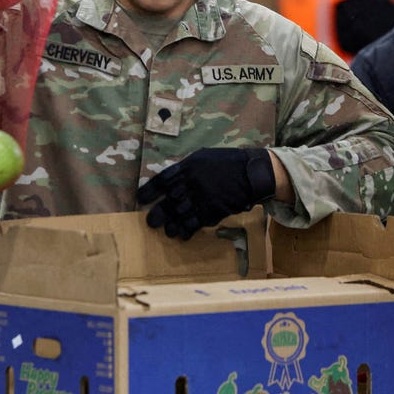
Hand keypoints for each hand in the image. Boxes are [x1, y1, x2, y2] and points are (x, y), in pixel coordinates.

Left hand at [136, 148, 275, 239]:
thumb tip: (169, 180)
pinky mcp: (213, 211)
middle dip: (158, 213)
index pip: (162, 180)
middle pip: (168, 201)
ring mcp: (202, 198)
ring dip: (170, 225)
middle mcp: (191, 183)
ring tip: (166, 231)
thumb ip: (185, 168)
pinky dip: (187, 231)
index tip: (140, 198)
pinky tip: (182, 235)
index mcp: (187, 167)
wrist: (252, 173)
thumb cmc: (227, 162)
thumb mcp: (202, 158)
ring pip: (180, 215)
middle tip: (150, 222)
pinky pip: (195, 223)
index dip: (149, 190)